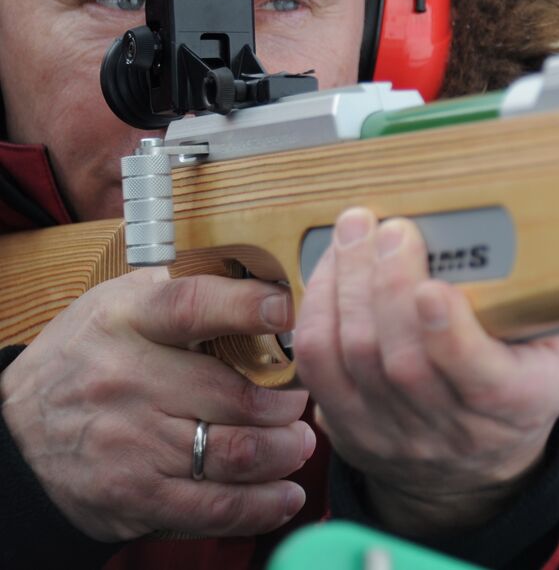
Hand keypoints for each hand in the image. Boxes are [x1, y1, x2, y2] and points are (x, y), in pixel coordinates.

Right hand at [0, 270, 313, 540]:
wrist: (14, 436)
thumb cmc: (85, 360)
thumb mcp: (115, 306)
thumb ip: (179, 292)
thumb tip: (262, 280)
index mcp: (126, 321)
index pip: (193, 306)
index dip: (247, 306)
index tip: (287, 309)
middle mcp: (128, 380)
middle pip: (235, 396)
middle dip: (288, 405)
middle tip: (302, 405)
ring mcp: (131, 442)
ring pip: (237, 453)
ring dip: (285, 453)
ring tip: (298, 444)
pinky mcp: (134, 495)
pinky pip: (214, 507)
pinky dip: (262, 505)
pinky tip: (285, 495)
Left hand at [295, 209, 558, 535]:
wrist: (478, 467)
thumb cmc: (525, 380)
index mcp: (521, 403)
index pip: (481, 382)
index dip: (450, 336)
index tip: (432, 286)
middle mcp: (454, 431)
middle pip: (403, 364)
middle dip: (387, 287)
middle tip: (388, 228)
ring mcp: (395, 437)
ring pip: (353, 361)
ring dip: (346, 287)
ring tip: (354, 230)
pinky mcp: (350, 431)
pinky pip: (318, 370)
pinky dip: (317, 311)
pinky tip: (329, 268)